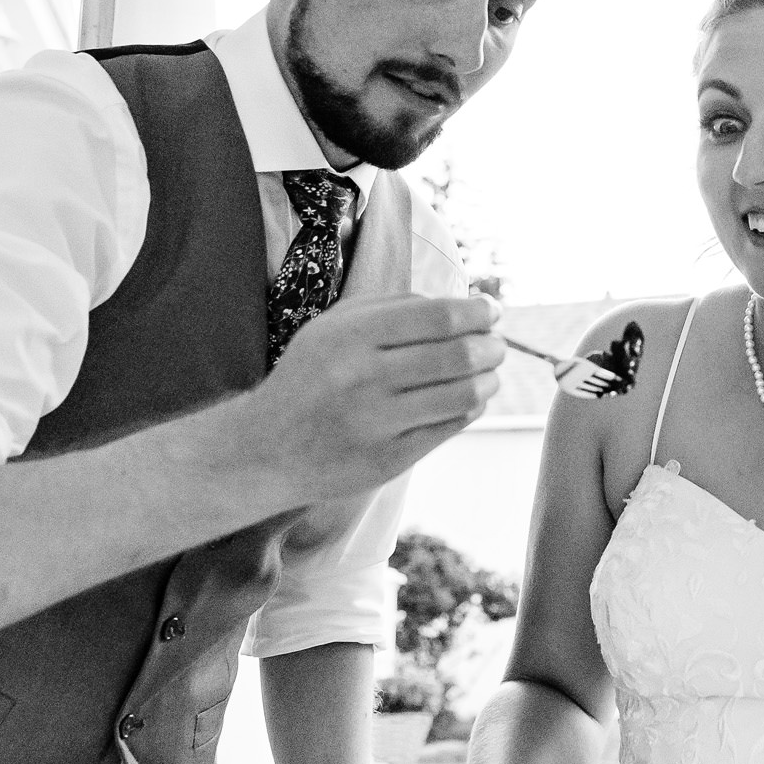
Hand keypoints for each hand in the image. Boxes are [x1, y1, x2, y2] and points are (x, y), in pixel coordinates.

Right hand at [250, 294, 503, 503]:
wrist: (265, 450)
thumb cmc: (309, 379)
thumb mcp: (332, 328)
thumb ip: (392, 308)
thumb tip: (464, 304)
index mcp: (350, 336)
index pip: (439, 316)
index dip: (478, 311)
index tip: (492, 310)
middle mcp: (363, 377)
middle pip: (458, 355)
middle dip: (492, 346)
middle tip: (498, 344)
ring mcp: (377, 423)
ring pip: (462, 394)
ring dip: (489, 380)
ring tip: (490, 372)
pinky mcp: (389, 459)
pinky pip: (449, 427)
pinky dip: (470, 409)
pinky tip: (469, 399)